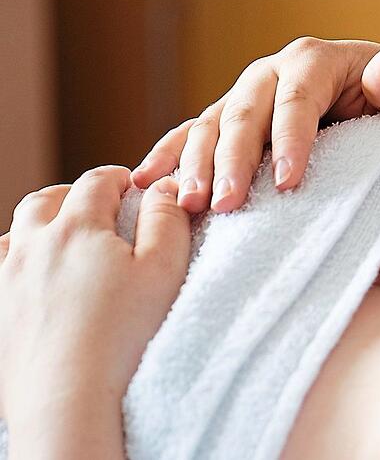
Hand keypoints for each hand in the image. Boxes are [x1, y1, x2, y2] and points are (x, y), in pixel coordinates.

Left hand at [0, 167, 190, 456]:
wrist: (66, 396)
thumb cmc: (122, 333)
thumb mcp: (163, 270)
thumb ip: (167, 220)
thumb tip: (164, 187)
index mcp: (77, 227)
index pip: (98, 182)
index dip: (121, 180)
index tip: (138, 191)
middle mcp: (33, 244)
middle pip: (48, 200)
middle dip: (75, 196)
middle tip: (101, 209)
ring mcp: (7, 277)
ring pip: (16, 231)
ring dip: (41, 224)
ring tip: (63, 239)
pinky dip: (13, 259)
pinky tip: (29, 274)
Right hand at [131, 38, 379, 213]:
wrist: (379, 107)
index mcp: (313, 62)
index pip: (297, 100)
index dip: (291, 140)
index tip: (290, 183)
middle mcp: (269, 76)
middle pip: (243, 116)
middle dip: (233, 162)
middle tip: (228, 205)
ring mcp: (243, 99)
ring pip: (210, 128)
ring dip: (195, 167)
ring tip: (189, 205)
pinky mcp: (227, 124)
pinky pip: (189, 137)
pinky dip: (168, 158)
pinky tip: (144, 184)